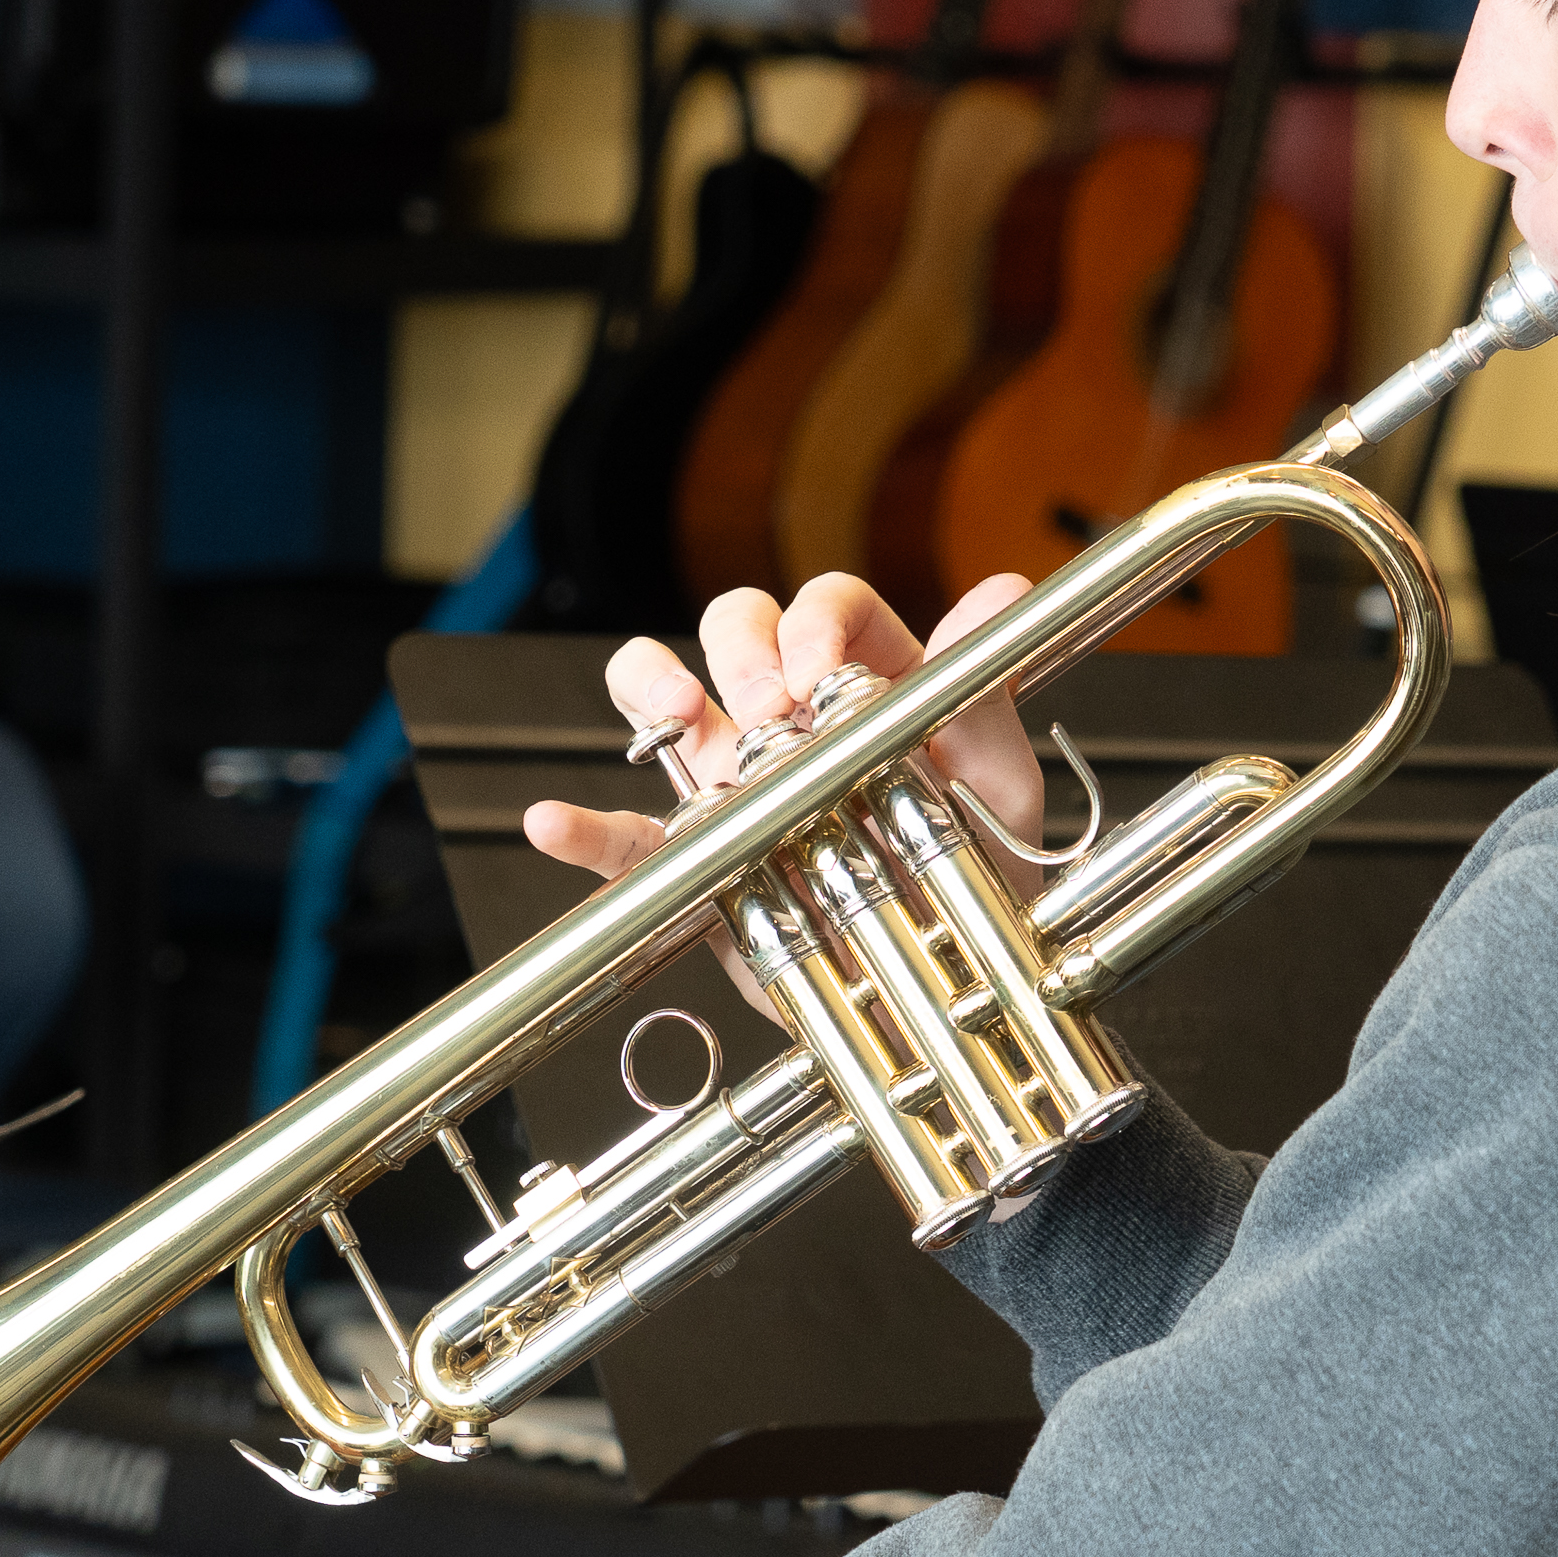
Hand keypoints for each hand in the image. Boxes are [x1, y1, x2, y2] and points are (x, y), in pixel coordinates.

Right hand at [523, 570, 1043, 884]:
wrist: (950, 967)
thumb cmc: (977, 861)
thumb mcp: (995, 774)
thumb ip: (982, 683)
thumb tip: (1002, 589)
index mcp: (865, 677)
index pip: (825, 605)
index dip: (813, 623)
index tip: (819, 673)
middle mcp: (788, 713)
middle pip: (734, 624)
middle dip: (742, 650)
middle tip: (768, 711)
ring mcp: (732, 775)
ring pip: (658, 691)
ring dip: (653, 684)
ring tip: (676, 714)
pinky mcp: (696, 853)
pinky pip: (625, 834)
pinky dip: (581, 831)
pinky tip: (555, 822)